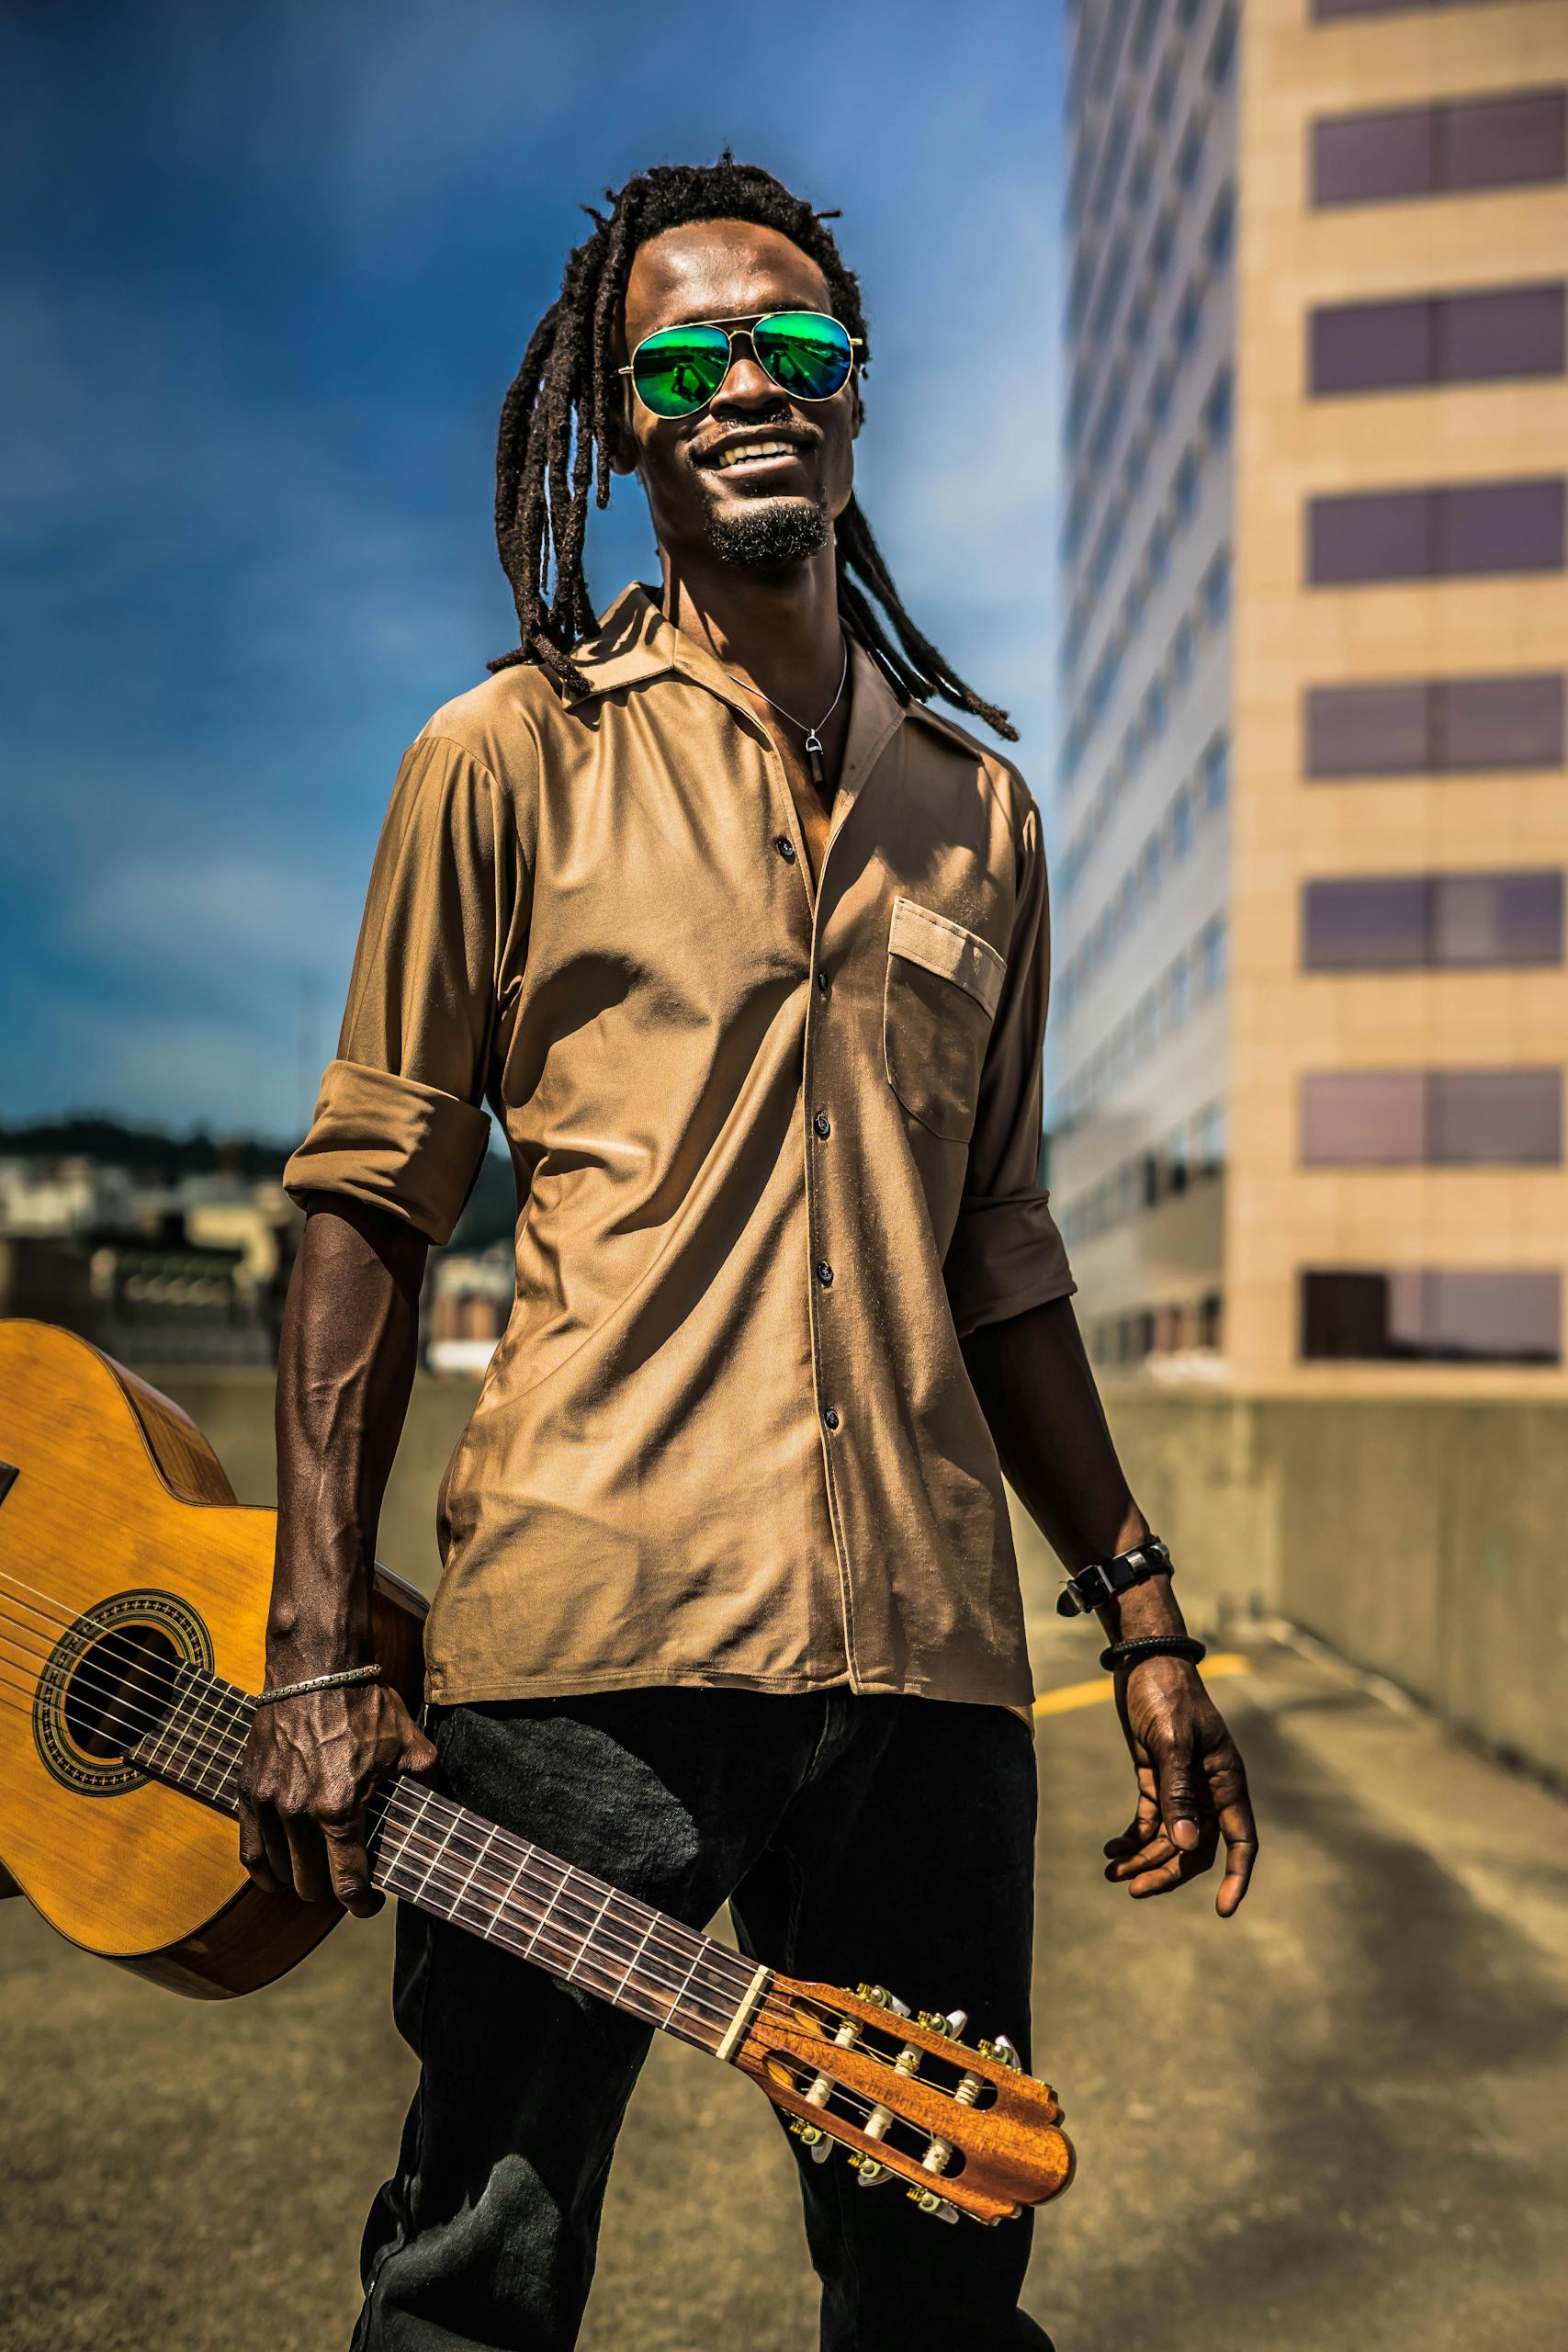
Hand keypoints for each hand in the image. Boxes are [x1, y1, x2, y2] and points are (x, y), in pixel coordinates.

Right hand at [236, 1680, 436, 1916]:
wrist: (314, 1670)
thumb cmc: (364, 1705)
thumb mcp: (409, 1745)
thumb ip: (425, 1783)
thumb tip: (443, 1812)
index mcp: (341, 1809)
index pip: (348, 1885)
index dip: (363, 1905)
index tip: (371, 1903)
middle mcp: (299, 1815)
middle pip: (311, 1886)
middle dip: (332, 1891)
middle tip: (346, 1877)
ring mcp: (269, 1805)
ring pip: (281, 1872)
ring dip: (300, 1878)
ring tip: (317, 1869)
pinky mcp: (248, 1793)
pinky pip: (249, 1851)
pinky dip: (264, 1869)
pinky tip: (277, 1873)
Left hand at [1103, 1657, 1257, 1915]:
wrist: (1142, 1660)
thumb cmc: (1166, 1694)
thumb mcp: (1171, 1741)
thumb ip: (1178, 1793)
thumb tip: (1187, 1846)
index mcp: (1226, 1781)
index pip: (1241, 1841)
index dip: (1236, 1878)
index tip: (1223, 1910)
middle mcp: (1209, 1790)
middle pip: (1195, 1848)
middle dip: (1166, 1872)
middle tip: (1131, 1889)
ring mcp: (1183, 1786)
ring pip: (1170, 1839)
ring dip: (1144, 1858)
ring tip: (1111, 1873)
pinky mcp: (1157, 1778)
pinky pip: (1150, 1820)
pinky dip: (1133, 1837)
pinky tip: (1111, 1848)